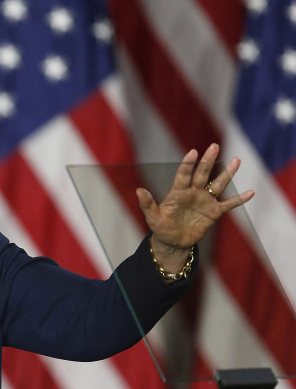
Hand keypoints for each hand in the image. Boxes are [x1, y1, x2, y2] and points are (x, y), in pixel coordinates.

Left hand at [135, 143, 253, 272]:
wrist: (173, 242)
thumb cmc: (161, 228)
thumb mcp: (152, 218)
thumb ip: (147, 204)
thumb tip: (139, 190)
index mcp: (178, 192)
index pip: (183, 175)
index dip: (188, 164)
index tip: (193, 152)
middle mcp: (193, 193)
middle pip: (202, 174)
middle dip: (208, 161)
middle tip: (214, 146)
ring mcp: (205, 201)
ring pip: (218, 184)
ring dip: (227, 173)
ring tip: (236, 160)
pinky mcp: (213, 212)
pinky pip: (228, 204)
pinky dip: (239, 199)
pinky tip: (250, 192)